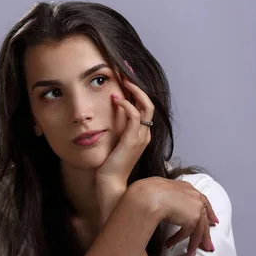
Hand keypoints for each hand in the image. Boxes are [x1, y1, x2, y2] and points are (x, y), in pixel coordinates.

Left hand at [95, 62, 153, 189]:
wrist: (109, 184)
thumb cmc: (108, 166)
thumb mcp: (112, 142)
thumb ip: (114, 126)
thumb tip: (109, 108)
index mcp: (141, 134)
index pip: (144, 106)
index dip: (136, 90)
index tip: (124, 78)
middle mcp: (145, 134)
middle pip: (148, 102)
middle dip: (137, 85)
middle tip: (124, 71)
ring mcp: (140, 137)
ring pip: (145, 106)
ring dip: (133, 91)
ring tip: (122, 80)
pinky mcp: (132, 141)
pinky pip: (134, 117)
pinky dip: (127, 105)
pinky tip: (115, 99)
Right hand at [132, 177, 218, 255]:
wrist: (150, 195)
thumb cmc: (150, 192)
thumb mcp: (163, 191)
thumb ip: (170, 198)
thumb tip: (164, 203)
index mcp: (188, 189)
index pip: (203, 202)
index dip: (209, 213)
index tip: (214, 221)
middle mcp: (195, 198)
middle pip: (205, 219)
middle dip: (206, 234)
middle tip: (209, 245)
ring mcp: (196, 208)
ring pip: (199, 230)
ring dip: (193, 243)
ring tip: (190, 253)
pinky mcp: (192, 219)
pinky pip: (186, 234)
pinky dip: (177, 240)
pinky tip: (169, 243)